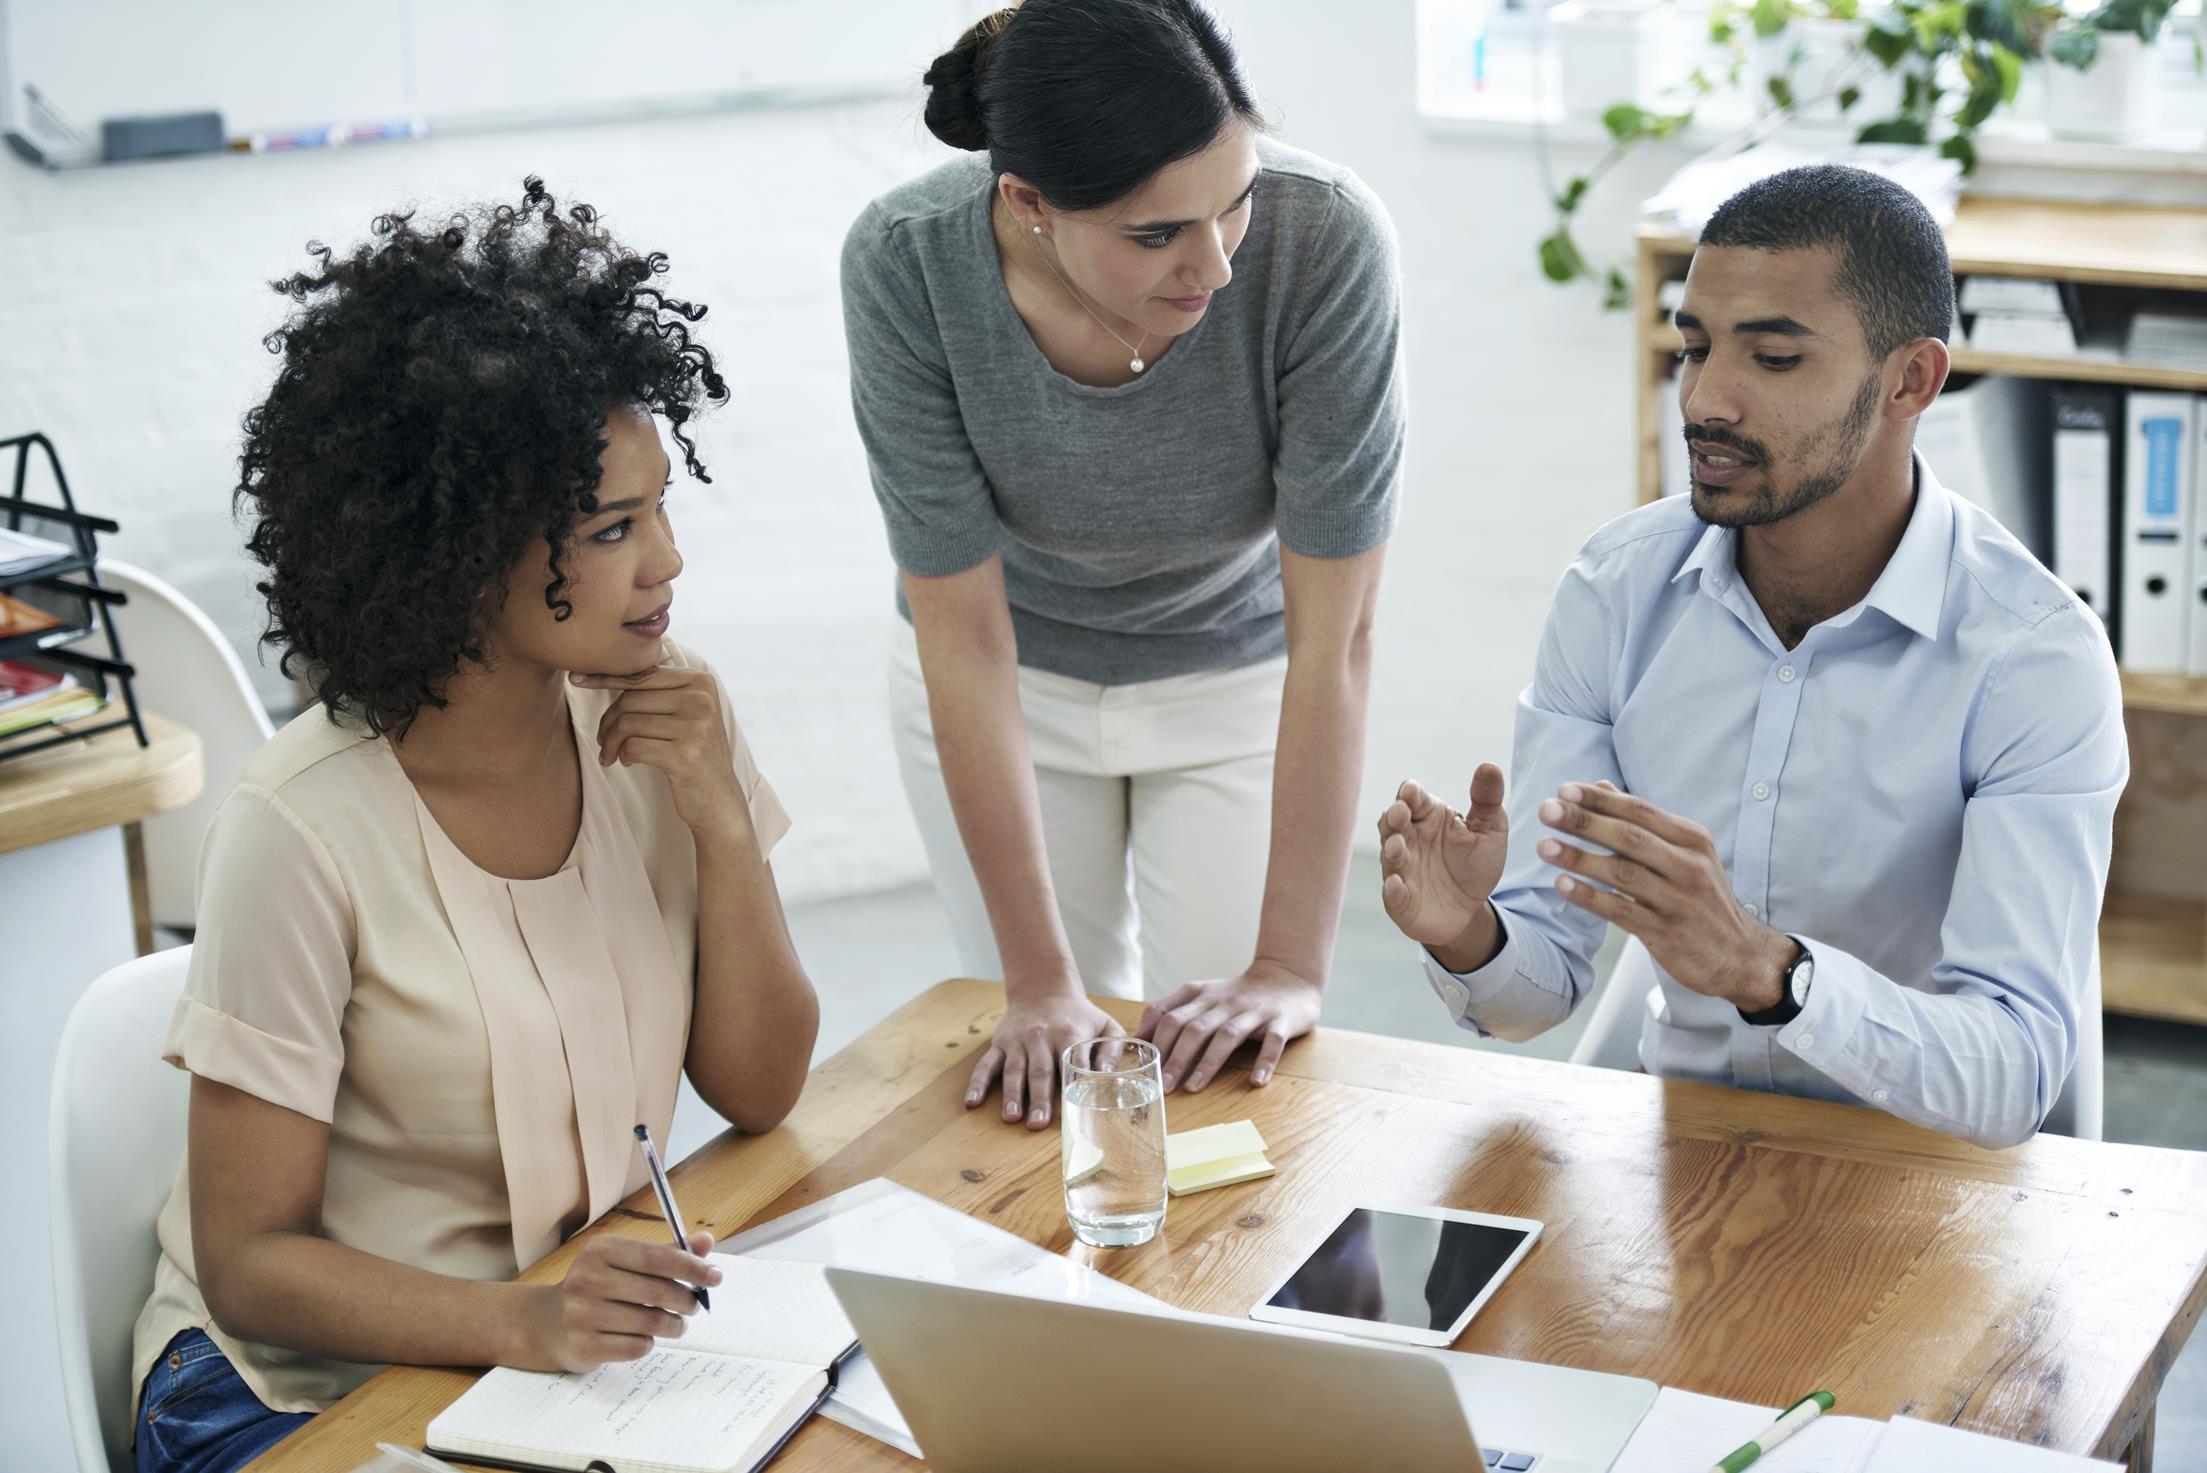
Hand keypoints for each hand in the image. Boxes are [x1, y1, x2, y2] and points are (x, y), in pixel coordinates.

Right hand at [520, 1231, 722, 1373]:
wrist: (546, 1324)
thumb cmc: (597, 1288)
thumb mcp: (624, 1262)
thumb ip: (666, 1253)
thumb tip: (706, 1241)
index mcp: (600, 1251)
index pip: (656, 1258)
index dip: (691, 1267)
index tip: (716, 1276)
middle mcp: (587, 1279)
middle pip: (657, 1291)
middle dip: (686, 1300)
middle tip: (694, 1305)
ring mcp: (582, 1314)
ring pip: (651, 1322)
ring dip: (673, 1325)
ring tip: (675, 1324)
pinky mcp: (583, 1346)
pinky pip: (636, 1346)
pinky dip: (649, 1342)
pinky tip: (643, 1336)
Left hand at [571, 666, 748, 838]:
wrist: (719, 800)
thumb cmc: (692, 754)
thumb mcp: (685, 715)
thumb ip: (659, 691)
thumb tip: (605, 669)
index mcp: (702, 682)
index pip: (643, 674)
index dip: (606, 677)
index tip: (576, 679)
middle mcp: (702, 700)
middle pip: (631, 699)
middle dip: (608, 721)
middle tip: (604, 741)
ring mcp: (696, 727)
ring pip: (627, 722)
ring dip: (611, 742)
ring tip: (611, 755)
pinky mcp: (684, 755)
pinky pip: (633, 746)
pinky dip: (623, 756)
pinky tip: (628, 763)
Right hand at [968, 986, 1122, 1129]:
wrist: (1044, 989)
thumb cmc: (1080, 1016)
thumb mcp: (1105, 1026)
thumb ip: (1112, 1052)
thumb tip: (1110, 1079)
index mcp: (1069, 1034)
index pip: (1071, 1064)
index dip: (1072, 1086)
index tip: (1074, 1109)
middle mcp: (1041, 1037)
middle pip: (1040, 1071)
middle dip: (1039, 1098)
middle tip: (1037, 1124)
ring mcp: (1018, 1041)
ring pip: (1014, 1070)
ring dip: (1011, 1094)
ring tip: (1011, 1117)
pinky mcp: (1000, 1043)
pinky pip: (986, 1064)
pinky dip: (978, 1083)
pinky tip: (972, 1102)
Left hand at [1138, 961, 1321, 1092]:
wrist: (1288, 976)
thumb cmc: (1238, 993)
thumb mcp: (1202, 994)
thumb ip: (1171, 1009)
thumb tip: (1138, 1035)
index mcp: (1203, 996)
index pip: (1171, 1015)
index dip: (1154, 1040)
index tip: (1141, 1065)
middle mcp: (1225, 1002)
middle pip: (1195, 1028)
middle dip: (1175, 1058)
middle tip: (1162, 1086)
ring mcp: (1254, 1011)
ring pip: (1227, 1035)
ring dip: (1208, 1063)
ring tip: (1193, 1088)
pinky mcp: (1281, 1021)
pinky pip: (1273, 1042)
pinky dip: (1265, 1061)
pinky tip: (1256, 1081)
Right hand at [1376, 765, 1509, 967]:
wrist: (1471, 910)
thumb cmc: (1475, 864)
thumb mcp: (1490, 830)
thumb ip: (1487, 799)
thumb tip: (1490, 766)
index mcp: (1428, 817)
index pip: (1413, 797)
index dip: (1409, 793)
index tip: (1410, 791)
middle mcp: (1409, 840)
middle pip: (1392, 822)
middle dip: (1394, 816)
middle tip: (1400, 812)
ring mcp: (1401, 869)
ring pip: (1389, 855)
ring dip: (1391, 849)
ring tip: (1398, 846)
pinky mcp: (1400, 900)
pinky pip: (1392, 894)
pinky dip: (1392, 890)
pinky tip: (1396, 884)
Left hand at [1536, 781, 1795, 1011]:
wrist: (1739, 955)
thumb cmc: (1701, 898)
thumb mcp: (1684, 853)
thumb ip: (1643, 822)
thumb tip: (1601, 785)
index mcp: (1692, 840)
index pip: (1640, 811)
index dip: (1601, 800)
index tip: (1565, 789)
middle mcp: (1688, 866)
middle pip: (1629, 837)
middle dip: (1584, 821)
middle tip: (1547, 810)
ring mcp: (1678, 900)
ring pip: (1623, 873)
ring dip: (1580, 857)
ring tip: (1544, 846)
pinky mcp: (1666, 933)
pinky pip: (1621, 911)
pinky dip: (1590, 897)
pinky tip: (1562, 885)